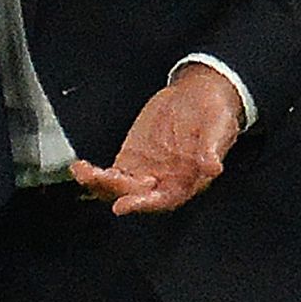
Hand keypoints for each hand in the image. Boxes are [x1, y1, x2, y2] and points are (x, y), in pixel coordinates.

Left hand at [70, 65, 241, 214]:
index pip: (163, 200)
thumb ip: (212, 149)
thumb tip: (212, 167)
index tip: (123, 204)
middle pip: (135, 195)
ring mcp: (146, 170)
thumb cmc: (214, 117)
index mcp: (187, 182)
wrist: (201, 97)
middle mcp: (165, 181)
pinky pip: (112, 173)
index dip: (143, 204)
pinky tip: (81, 168)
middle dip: (114, 191)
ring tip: (82, 172)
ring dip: (100, 184)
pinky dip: (97, 174)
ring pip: (120, 188)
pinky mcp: (133, 158)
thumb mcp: (218, 128)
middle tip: (95, 179)